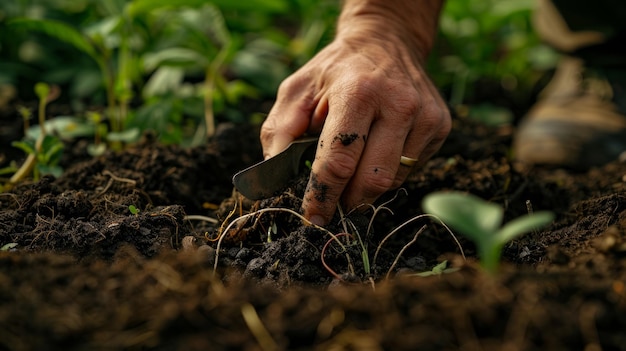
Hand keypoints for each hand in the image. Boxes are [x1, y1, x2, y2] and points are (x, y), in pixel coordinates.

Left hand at [260, 1, 449, 225]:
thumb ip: (279, 133)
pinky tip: (376, 154)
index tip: (312, 219)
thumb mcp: (296, 90)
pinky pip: (410, 169)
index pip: (339, 161)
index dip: (322, 196)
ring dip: (368, 189)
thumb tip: (275, 180)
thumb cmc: (334, 71)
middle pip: (372, 181)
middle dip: (348, 202)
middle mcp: (399, 104)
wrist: (386, 40)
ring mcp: (426, 116)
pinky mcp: (441, 125)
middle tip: (332, 208)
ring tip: (352, 175)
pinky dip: (388, 173)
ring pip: (394, 181)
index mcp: (358, 93)